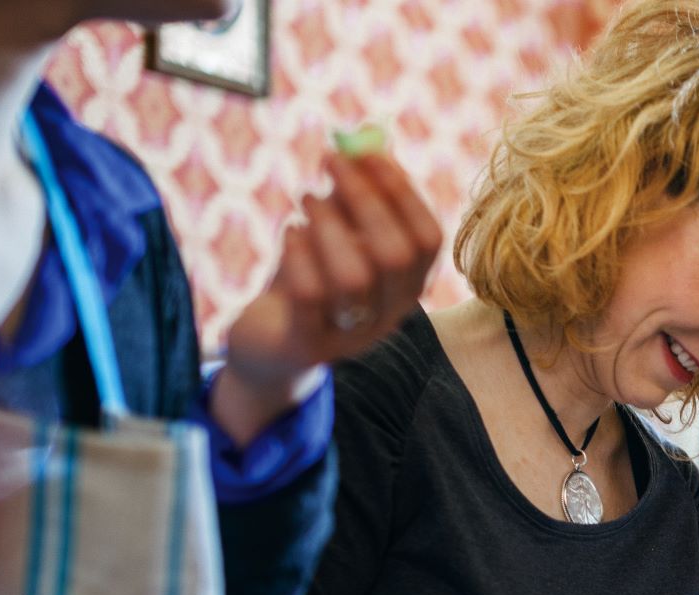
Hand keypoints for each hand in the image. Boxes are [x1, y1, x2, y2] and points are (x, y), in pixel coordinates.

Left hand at [212, 151, 442, 444]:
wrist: (270, 345)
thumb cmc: (310, 279)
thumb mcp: (335, 236)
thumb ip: (352, 197)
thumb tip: (360, 144)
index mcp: (408, 285)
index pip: (428, 239)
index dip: (402, 192)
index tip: (368, 152)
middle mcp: (391, 314)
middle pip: (396, 256)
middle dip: (364, 199)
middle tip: (330, 160)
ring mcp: (353, 335)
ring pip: (355, 276)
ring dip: (329, 225)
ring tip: (306, 199)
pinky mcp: (310, 344)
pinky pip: (309, 295)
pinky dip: (299, 253)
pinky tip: (289, 232)